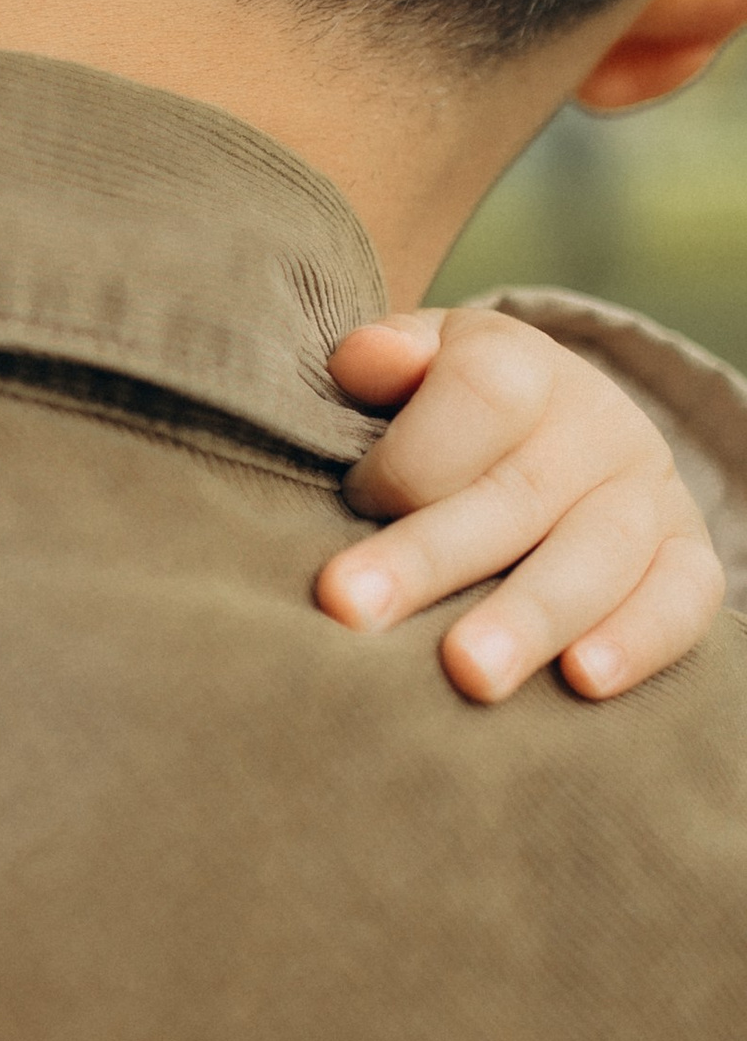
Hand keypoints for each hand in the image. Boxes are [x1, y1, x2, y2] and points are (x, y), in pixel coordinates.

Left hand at [318, 306, 725, 701]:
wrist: (560, 430)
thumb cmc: (452, 411)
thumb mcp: (414, 367)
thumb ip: (382, 361)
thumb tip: (367, 360)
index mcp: (524, 365)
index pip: (480, 395)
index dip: (408, 455)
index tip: (352, 501)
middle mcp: (597, 424)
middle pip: (516, 493)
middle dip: (430, 557)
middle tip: (357, 611)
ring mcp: (649, 492)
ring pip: (597, 556)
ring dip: (529, 618)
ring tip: (471, 675)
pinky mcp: (687, 555)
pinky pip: (683, 598)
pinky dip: (638, 639)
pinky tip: (583, 680)